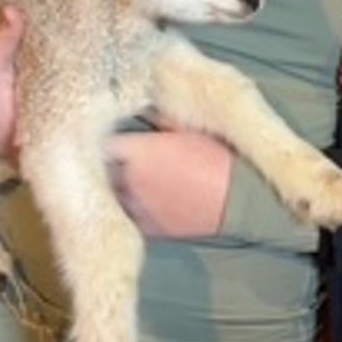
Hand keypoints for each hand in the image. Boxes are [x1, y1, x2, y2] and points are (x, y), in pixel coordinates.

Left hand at [106, 128, 232, 236]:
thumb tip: (148, 112)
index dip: (108, 140)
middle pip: (104, 170)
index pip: (104, 143)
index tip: (114, 139)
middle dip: (111, 164)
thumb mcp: (190, 130)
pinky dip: (134, 210)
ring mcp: (137, 207)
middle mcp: (130, 180)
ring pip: (114, 196)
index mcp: (138, 151)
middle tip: (124, 160)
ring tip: (136, 182)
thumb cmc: (218, 161)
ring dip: (119, 189)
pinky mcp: (150, 229)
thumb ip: (162, 122)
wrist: (237, 201)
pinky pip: (131, 217)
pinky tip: (148, 202)